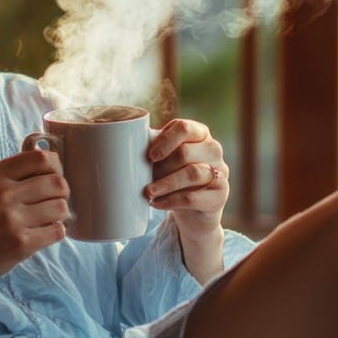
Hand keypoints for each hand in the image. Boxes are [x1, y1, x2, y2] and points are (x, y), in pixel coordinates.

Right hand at [0, 149, 68, 326]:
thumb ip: (14, 176)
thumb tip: (52, 164)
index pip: (42, 158)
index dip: (56, 167)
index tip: (52, 177)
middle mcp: (4, 194)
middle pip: (57, 183)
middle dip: (62, 193)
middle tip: (53, 201)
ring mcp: (13, 220)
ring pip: (61, 207)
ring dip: (60, 214)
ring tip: (48, 218)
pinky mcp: (21, 245)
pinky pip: (57, 231)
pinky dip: (55, 232)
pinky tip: (43, 233)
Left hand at [146, 118, 228, 280]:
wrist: (195, 210)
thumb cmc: (174, 176)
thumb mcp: (165, 159)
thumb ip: (151, 146)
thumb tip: (117, 136)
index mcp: (200, 133)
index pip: (183, 127)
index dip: (164, 140)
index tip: (149, 156)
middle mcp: (213, 150)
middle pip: (185, 152)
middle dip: (161, 167)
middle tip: (145, 178)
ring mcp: (220, 172)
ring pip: (192, 174)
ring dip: (165, 184)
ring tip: (148, 192)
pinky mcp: (220, 195)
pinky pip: (193, 197)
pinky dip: (170, 201)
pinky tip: (156, 203)